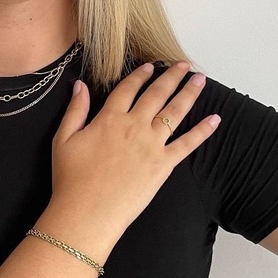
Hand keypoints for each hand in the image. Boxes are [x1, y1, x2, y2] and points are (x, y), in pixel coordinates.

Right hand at [51, 60, 219, 240]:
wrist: (88, 212)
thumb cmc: (71, 179)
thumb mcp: (63, 139)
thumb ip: (75, 110)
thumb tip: (80, 86)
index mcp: (109, 119)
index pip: (128, 89)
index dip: (140, 75)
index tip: (150, 66)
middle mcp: (134, 126)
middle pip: (156, 94)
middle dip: (171, 77)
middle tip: (183, 65)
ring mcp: (151, 145)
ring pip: (175, 112)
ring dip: (189, 93)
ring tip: (200, 80)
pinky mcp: (163, 165)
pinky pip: (187, 144)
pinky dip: (203, 131)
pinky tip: (214, 119)